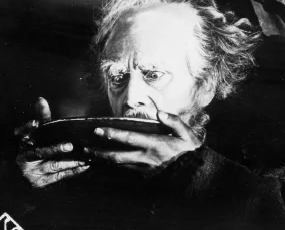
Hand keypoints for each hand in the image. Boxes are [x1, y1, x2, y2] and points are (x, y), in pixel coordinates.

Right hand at [15, 98, 88, 187]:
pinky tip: (84, 165)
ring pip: (52, 166)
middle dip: (54, 149)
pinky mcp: (41, 182)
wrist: (29, 172)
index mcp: (23, 143)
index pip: (23, 134)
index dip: (28, 128)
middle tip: (69, 146)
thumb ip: (42, 117)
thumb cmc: (37, 146)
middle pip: (39, 153)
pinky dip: (73, 171)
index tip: (35, 122)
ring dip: (69, 162)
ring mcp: (32, 172)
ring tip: (83, 157)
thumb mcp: (38, 132)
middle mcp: (24, 158)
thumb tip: (41, 99)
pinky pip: (59, 176)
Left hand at [84, 110, 201, 174]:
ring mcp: (145, 168)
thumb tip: (159, 112)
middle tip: (86, 148)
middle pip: (118, 156)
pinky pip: (126, 170)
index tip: (99, 130)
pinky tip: (106, 162)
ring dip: (104, 159)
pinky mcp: (145, 175)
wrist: (194, 172)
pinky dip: (114, 166)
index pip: (130, 138)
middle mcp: (147, 158)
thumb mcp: (186, 133)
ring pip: (119, 165)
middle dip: (100, 152)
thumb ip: (173, 121)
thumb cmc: (189, 150)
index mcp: (156, 144)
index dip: (113, 134)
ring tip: (92, 155)